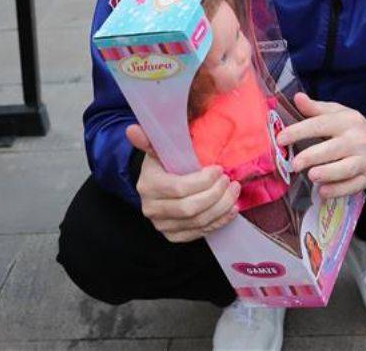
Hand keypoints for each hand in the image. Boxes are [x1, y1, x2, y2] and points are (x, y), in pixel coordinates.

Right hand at [126, 123, 240, 242]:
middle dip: (216, 195)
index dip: (203, 181)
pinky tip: (230, 209)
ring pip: (197, 222)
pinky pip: (199, 233)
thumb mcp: (158, 149)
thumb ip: (149, 139)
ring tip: (234, 192)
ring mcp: (161, 225)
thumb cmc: (163, 164)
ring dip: (222, 208)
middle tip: (230, 181)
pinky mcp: (173, 236)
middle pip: (190, 208)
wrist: (157, 186)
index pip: (179, 188)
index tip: (219, 169)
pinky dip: (218, 222)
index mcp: (148, 185)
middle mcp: (152, 208)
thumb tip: (132, 129)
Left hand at [276, 93, 365, 198]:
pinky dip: (339, 190)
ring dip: (329, 173)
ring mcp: (364, 160)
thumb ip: (315, 109)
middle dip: (313, 156)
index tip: (281, 139)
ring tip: (311, 176)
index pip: (321, 124)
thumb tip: (297, 98)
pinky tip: (323, 192)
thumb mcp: (337, 113)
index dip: (300, 131)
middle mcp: (358, 140)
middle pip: (335, 149)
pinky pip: (354, 186)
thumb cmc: (352, 129)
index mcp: (347, 121)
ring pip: (347, 168)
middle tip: (294, 164)